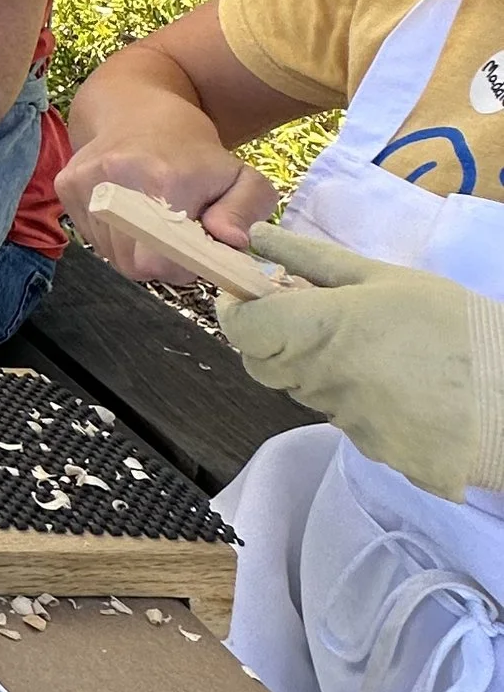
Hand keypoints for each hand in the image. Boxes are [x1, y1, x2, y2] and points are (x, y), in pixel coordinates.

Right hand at [55, 141, 278, 281]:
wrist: (138, 110)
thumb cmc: (194, 151)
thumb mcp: (241, 176)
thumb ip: (246, 211)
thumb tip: (231, 240)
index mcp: (165, 178)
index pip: (163, 259)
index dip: (183, 265)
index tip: (197, 249)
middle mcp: (115, 177)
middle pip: (132, 264)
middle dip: (160, 260)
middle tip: (177, 235)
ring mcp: (84, 181)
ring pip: (111, 255)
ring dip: (136, 249)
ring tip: (152, 218)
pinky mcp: (65, 185)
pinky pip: (92, 238)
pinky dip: (113, 236)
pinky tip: (128, 209)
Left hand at [216, 224, 503, 498]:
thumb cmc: (454, 324)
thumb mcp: (386, 278)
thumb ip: (315, 260)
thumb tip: (257, 237)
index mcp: (320, 332)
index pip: (242, 329)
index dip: (236, 310)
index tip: (250, 294)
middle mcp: (321, 383)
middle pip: (264, 364)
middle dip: (273, 338)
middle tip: (315, 316)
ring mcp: (346, 424)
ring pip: (306, 391)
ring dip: (320, 368)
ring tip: (378, 349)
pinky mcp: (372, 453)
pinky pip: (347, 420)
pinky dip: (359, 399)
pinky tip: (400, 385)